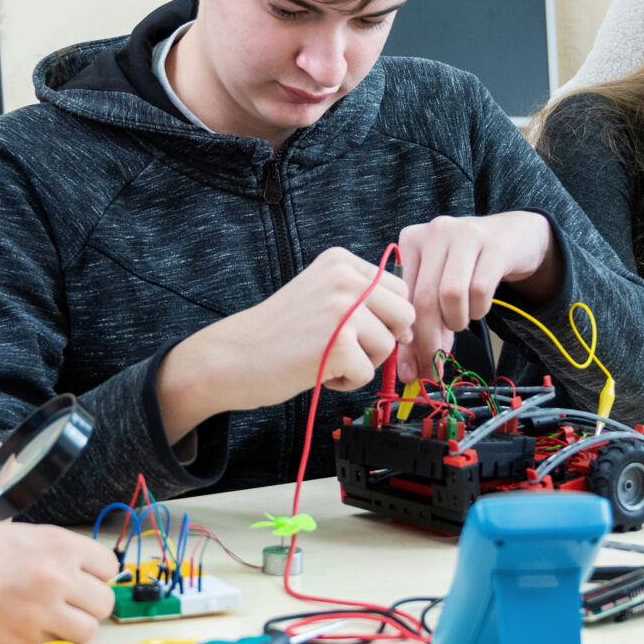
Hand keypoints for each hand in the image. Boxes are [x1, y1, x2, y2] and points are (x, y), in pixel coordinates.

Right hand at [0, 524, 117, 643]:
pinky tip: (24, 627)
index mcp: (59, 544)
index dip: (96, 577)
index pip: (109, 566)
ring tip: (49, 620)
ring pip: (87, 631)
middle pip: (104, 603)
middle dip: (88, 606)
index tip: (84, 582)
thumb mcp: (21, 535)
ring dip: (72, 629)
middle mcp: (57, 576)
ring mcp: (42, 609)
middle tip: (67, 605)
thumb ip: (55, 554)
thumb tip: (82, 574)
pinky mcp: (24, 638)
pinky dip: (45, 642)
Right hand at [155, 247, 413, 443]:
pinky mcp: (340, 344)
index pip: (398, 290)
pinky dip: (346, 382)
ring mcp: (343, 309)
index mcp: (341, 261)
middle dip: (382, 339)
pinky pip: (368, 373)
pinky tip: (317, 371)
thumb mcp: (320, 295)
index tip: (356, 332)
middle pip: (404, 315)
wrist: (232, 357)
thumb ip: (361, 298)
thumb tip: (411, 325)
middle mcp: (344, 278)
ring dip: (363, 362)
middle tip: (346, 349)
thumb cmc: (277, 334)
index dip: (385, 319)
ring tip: (325, 358)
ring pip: (389, 346)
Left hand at [392, 212, 558, 381]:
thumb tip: (412, 370)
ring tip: (461, 320)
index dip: (406, 340)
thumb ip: (425, 322)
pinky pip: (480, 290)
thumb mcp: (440, 287)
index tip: (410, 370)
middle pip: (425, 299)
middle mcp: (435, 232)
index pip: (403, 298)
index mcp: (411, 241)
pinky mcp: (493, 245)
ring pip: (451, 295)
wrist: (513, 235)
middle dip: (429, 342)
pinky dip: (478, 310)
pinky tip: (478, 307)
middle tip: (435, 367)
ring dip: (456, 321)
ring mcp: (465, 235)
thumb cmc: (468, 266)